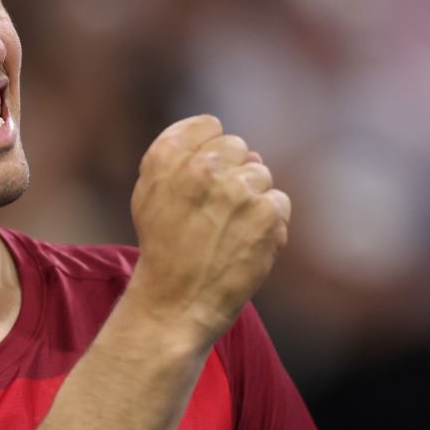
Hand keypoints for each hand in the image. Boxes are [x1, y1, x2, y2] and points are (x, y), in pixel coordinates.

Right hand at [124, 115, 290, 343]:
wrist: (175, 303)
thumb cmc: (163, 248)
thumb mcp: (150, 194)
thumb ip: (183, 158)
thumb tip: (247, 152)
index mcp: (168, 156)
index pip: (209, 126)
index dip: (208, 152)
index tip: (202, 180)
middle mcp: (204, 167)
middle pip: (238, 148)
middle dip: (231, 174)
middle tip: (214, 213)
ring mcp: (239, 189)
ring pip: (261, 175)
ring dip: (250, 200)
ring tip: (227, 233)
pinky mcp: (268, 213)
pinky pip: (279, 202)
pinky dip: (268, 224)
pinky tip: (245, 244)